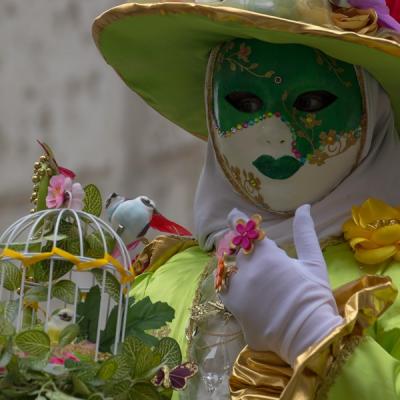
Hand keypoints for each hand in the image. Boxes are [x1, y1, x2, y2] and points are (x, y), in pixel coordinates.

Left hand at [219, 205, 342, 365]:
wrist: (309, 337)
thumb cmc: (315, 297)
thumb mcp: (314, 262)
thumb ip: (305, 233)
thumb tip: (304, 208)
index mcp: (266, 255)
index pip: (245, 229)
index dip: (237, 219)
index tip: (234, 214)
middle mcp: (246, 269)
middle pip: (234, 249)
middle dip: (237, 244)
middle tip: (244, 245)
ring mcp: (237, 290)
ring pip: (228, 269)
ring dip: (234, 265)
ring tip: (245, 269)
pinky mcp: (233, 309)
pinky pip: (226, 291)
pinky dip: (232, 286)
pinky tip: (242, 288)